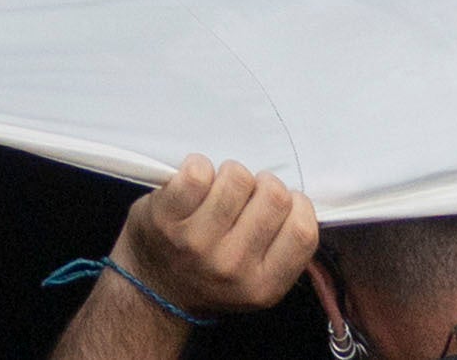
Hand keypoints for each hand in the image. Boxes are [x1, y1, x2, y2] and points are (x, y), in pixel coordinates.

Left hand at [113, 158, 320, 325]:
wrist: (154, 291)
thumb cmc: (212, 276)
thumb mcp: (257, 280)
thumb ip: (282, 250)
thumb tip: (299, 199)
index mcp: (263, 286)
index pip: (303, 231)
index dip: (297, 205)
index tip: (281, 203)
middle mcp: (232, 267)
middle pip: (273, 195)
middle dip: (262, 185)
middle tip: (245, 196)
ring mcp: (197, 242)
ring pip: (237, 177)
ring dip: (229, 174)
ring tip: (218, 189)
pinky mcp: (165, 218)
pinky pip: (197, 171)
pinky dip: (198, 166)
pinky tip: (194, 182)